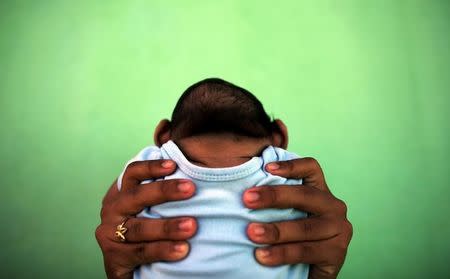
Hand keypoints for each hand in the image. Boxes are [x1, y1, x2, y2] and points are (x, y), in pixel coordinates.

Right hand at [95, 160, 197, 278]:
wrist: (128, 267)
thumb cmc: (147, 231)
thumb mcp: (149, 209)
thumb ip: (162, 195)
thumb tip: (193, 178)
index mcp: (122, 193)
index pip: (133, 173)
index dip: (151, 167)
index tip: (173, 165)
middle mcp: (113, 210)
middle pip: (137, 196)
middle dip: (165, 191)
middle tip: (190, 188)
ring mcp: (110, 234)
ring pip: (140, 228)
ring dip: (167, 227)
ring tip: (192, 226)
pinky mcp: (114, 257)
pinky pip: (141, 252)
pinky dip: (162, 250)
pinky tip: (182, 249)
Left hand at [243, 158, 352, 278]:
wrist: (308, 272)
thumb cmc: (292, 237)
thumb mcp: (287, 214)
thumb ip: (277, 202)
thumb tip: (245, 191)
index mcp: (320, 192)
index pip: (311, 169)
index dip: (291, 165)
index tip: (266, 167)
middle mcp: (333, 207)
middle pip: (305, 195)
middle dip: (274, 196)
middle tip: (247, 199)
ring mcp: (338, 230)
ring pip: (304, 227)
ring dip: (275, 230)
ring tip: (251, 233)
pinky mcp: (337, 253)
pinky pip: (305, 251)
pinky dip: (282, 253)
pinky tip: (263, 255)